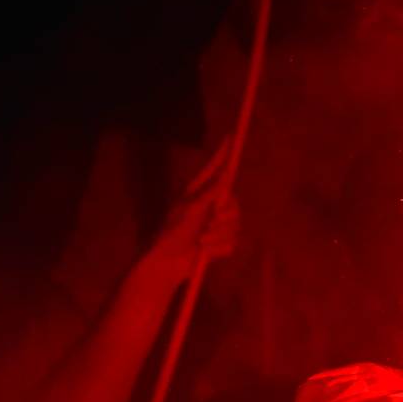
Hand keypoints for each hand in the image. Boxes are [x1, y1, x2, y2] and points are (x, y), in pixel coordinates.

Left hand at [142, 139, 239, 282]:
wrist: (167, 264)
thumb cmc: (170, 235)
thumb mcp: (188, 211)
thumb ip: (209, 194)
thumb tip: (225, 175)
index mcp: (199, 194)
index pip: (215, 170)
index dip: (223, 155)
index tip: (231, 138)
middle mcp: (210, 206)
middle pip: (233, 203)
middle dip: (224, 217)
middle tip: (210, 222)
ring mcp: (216, 225)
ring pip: (235, 225)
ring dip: (217, 235)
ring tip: (201, 240)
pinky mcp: (221, 243)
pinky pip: (232, 242)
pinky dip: (218, 248)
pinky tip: (205, 251)